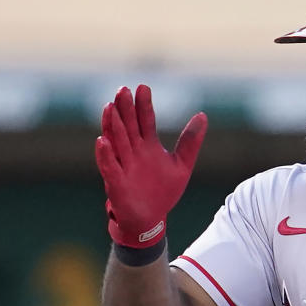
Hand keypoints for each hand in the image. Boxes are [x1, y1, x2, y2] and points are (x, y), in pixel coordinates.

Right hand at [95, 85, 207, 248]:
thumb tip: (202, 115)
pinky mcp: (116, 182)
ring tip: (110, 107)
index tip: (142, 87)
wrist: (151, 218)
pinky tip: (102, 141)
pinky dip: (106, 155)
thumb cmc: (163, 191)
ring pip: (116, 142)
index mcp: (148, 145)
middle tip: (123, 90)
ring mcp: (123, 165)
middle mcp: (133, 151)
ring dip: (112, 125)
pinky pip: (109, 167)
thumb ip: (190, 142)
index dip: (143, 105)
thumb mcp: (182, 165)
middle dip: (125, 109)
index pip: (145, 120)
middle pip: (128, 126)